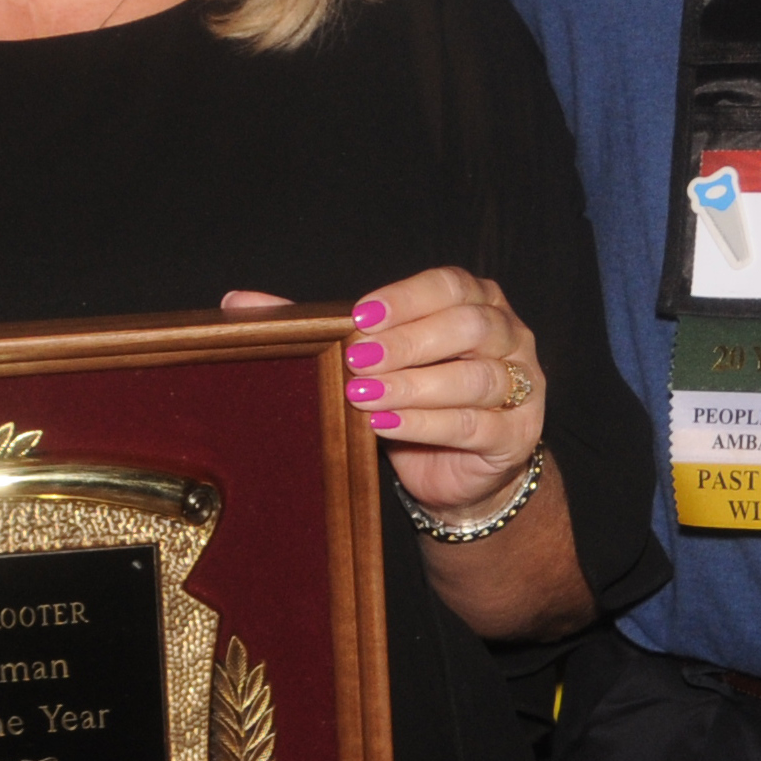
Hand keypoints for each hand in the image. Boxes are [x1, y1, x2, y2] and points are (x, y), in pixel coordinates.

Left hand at [221, 268, 544, 519]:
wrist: (457, 475)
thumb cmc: (414, 400)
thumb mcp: (369, 358)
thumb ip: (317, 326)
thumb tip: (238, 300)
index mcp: (478, 301)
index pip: (450, 285)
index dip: (406, 298)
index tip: (359, 316)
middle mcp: (508, 336)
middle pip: (469, 326)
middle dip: (409, 342)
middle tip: (358, 360)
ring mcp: (522, 386)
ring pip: (475, 378)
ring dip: (414, 385)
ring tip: (364, 395)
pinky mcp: (516, 435)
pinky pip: (475, 424)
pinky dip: (426, 423)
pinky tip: (386, 423)